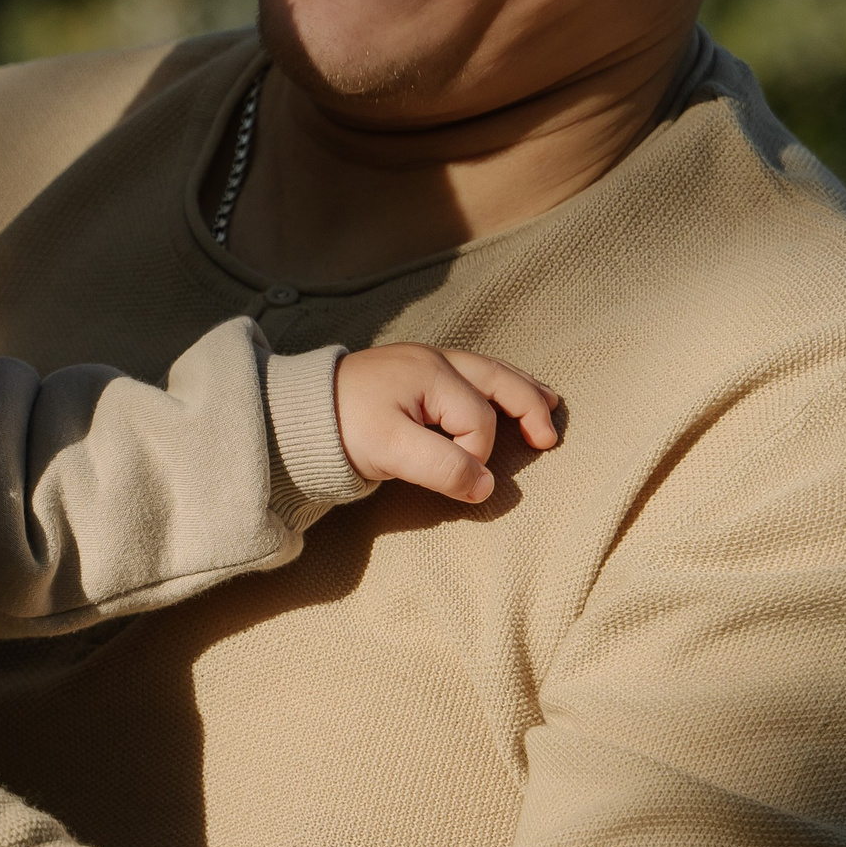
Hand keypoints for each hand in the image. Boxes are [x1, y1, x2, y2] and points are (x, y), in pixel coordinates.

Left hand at [334, 344, 559, 503]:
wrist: (296, 412)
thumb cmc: (342, 428)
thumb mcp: (390, 451)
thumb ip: (441, 466)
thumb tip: (486, 486)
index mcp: (432, 374)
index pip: (477, 421)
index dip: (473, 455)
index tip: (454, 477)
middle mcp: (435, 360)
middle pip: (496, 379)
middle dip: (527, 406)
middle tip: (549, 439)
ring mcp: (425, 362)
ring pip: (488, 371)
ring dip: (519, 390)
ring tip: (547, 405)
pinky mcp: (415, 374)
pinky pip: (470, 375)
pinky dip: (496, 386)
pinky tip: (505, 395)